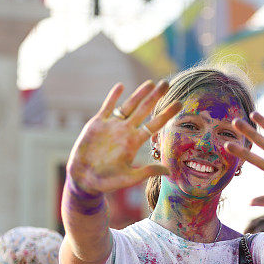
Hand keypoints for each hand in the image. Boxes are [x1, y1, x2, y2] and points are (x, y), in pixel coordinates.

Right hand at [66, 81, 180, 193]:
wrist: (84, 178)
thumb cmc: (106, 181)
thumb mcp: (129, 178)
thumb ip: (147, 172)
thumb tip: (169, 171)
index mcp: (134, 142)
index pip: (155, 124)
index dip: (167, 113)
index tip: (179, 103)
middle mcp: (125, 131)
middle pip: (144, 110)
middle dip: (156, 96)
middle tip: (166, 83)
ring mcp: (112, 126)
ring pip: (128, 105)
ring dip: (139, 93)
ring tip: (151, 82)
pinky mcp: (97, 124)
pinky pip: (108, 107)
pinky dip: (114, 96)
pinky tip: (121, 86)